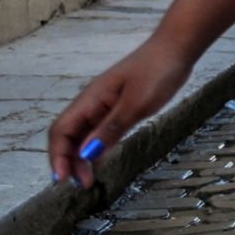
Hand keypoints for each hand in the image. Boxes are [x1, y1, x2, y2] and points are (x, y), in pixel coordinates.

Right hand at [47, 39, 194, 188]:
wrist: (177, 49)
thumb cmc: (157, 71)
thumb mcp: (136, 104)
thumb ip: (111, 129)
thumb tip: (86, 153)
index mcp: (90, 100)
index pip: (61, 131)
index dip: (57, 156)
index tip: (61, 179)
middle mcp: (92, 103)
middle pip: (69, 136)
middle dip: (69, 162)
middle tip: (81, 185)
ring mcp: (105, 105)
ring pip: (84, 135)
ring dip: (82, 158)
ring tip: (88, 180)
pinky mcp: (120, 107)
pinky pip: (101, 131)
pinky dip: (97, 147)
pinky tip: (101, 161)